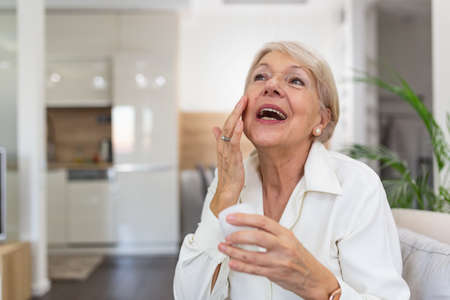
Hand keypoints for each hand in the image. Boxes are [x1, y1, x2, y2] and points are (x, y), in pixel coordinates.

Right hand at [210, 96, 247, 216]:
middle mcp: (223, 147)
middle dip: (236, 110)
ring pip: (228, 131)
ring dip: (236, 117)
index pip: (227, 125)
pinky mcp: (231, 161)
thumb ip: (222, 142)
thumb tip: (215, 128)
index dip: (235, 113)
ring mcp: (226, 153)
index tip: (242, 101)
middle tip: (243, 97)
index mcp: (223, 146)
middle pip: (227, 125)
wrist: (226, 194)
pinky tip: (240, 123)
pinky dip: (235, 132)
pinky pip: (232, 144)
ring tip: (242, 104)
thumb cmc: (228, 176)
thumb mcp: (226, 157)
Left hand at [218, 213, 339, 299]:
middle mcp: (283, 246)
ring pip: (252, 256)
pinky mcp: (275, 274)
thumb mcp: (289, 239)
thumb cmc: (300, 258)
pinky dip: (240, 266)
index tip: (232, 218)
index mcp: (285, 234)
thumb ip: (272, 233)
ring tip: (224, 247)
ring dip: (234, 251)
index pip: (263, 221)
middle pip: (257, 237)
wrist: (314, 278)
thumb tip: (249, 225)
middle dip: (238, 235)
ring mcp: (279, 261)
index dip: (244, 218)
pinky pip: (254, 270)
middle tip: (227, 235)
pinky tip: (232, 262)